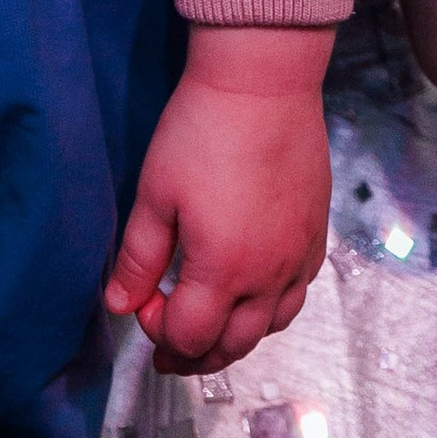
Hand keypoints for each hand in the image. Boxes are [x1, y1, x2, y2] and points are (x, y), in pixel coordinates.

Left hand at [106, 26, 332, 373]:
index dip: (159, 333)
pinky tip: (252, 292)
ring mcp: (298, 257)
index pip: (191, 337)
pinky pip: (297, 294)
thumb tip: (120, 304)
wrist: (263, 83)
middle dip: (196, 354)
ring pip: (270, 326)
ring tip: (209, 328)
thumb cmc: (201, 132)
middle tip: (169, 348)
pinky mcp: (316, 234)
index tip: (141, 303)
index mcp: (223, 270)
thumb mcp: (155, 194)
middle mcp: (268, 275)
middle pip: (233, 346)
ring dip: (235, 339)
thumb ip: (138, 258)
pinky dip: (271, 309)